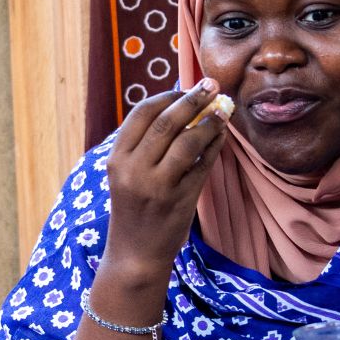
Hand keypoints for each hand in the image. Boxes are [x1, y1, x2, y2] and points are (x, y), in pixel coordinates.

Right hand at [101, 81, 229, 279]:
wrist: (135, 254)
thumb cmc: (134, 208)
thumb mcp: (126, 174)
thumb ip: (145, 144)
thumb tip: (178, 104)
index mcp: (116, 159)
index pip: (142, 114)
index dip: (167, 96)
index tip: (186, 88)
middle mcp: (133, 170)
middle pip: (167, 122)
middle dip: (193, 99)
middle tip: (212, 86)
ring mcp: (157, 186)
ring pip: (189, 140)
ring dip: (210, 121)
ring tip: (223, 110)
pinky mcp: (180, 199)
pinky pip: (203, 164)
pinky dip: (215, 145)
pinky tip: (222, 135)